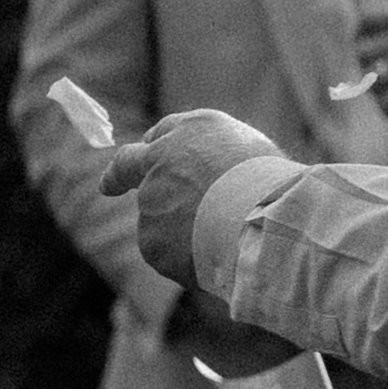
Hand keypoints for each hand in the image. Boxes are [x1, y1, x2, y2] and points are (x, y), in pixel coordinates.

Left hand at [87, 109, 278, 304]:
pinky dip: (186, 259)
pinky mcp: (151, 240)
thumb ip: (217, 160)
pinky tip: (216, 258)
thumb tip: (207, 180)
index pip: (163, 133)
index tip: (145, 159)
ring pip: (158, 219)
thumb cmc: (278, 190)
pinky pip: (168, 253)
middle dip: (117, 175)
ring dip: (180, 231)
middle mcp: (163, 158)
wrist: (267, 225)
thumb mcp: (254, 155)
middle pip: (130, 163)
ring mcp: (151, 199)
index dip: (156, 150)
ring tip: (227, 239)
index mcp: (195, 129)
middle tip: (109, 185)